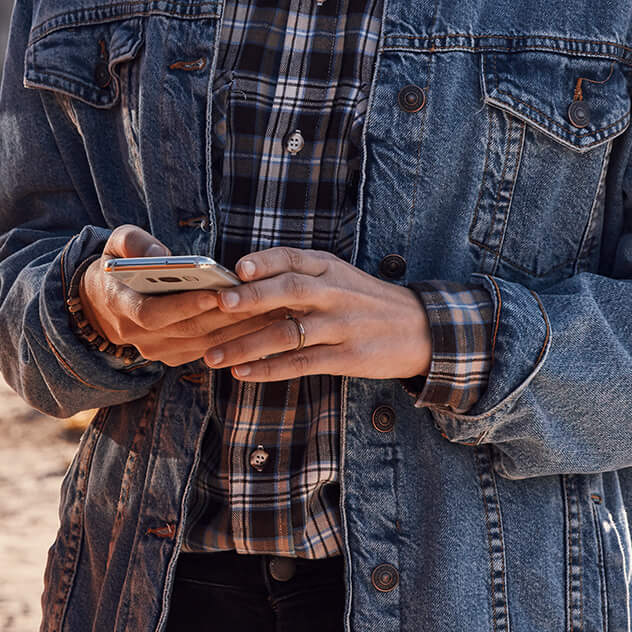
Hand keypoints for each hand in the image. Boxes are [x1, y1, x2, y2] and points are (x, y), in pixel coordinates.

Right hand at [78, 226, 287, 366]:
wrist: (101, 306)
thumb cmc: (115, 266)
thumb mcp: (114, 244)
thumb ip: (134, 243)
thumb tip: (160, 254)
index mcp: (119, 305)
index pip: (153, 313)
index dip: (185, 306)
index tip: (215, 293)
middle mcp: (137, 335)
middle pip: (188, 330)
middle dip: (226, 316)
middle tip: (261, 300)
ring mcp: (156, 350)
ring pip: (204, 343)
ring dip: (239, 329)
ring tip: (271, 309)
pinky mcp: (173, 356)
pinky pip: (208, 350)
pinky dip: (235, 338)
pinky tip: (262, 322)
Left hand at [201, 247, 433, 382]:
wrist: (418, 329)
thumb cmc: (365, 301)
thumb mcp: (339, 276)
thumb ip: (300, 275)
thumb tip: (243, 279)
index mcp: (329, 268)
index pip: (292, 258)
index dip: (264, 261)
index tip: (237, 268)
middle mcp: (334, 293)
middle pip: (289, 291)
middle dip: (252, 297)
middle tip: (219, 305)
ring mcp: (341, 326)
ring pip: (288, 333)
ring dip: (246, 345)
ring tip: (213, 355)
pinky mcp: (346, 357)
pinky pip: (301, 363)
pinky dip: (269, 369)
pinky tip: (243, 373)